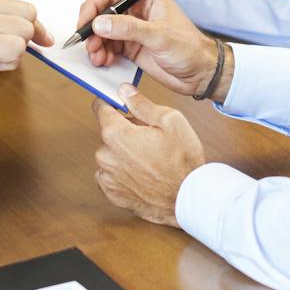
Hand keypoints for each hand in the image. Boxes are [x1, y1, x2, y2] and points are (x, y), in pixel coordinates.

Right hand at [76, 0, 222, 98]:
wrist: (201, 74)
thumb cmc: (190, 49)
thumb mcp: (158, 36)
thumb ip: (127, 28)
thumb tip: (99, 22)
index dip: (92, 7)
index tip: (83, 23)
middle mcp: (137, 9)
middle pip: (102, 13)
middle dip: (92, 30)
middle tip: (88, 45)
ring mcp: (133, 28)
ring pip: (103, 32)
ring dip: (96, 44)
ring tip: (96, 58)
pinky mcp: (131, 46)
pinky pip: (108, 47)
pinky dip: (102, 54)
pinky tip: (103, 62)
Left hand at [92, 88, 205, 226]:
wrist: (189, 198)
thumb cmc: (182, 161)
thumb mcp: (170, 121)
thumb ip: (142, 104)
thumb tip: (124, 91)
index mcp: (116, 134)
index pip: (100, 108)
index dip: (111, 103)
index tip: (118, 104)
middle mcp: (105, 155)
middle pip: (109, 133)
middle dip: (126, 131)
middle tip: (149, 138)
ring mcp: (107, 176)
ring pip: (111, 154)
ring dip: (124, 153)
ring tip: (149, 159)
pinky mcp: (112, 193)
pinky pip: (111, 175)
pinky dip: (123, 173)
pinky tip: (143, 174)